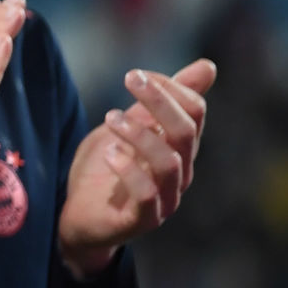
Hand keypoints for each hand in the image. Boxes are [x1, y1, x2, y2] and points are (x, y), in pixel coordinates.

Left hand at [57, 60, 215, 279]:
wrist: (78, 215)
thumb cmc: (106, 167)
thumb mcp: (130, 124)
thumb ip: (161, 100)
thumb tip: (209, 66)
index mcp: (179, 147)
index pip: (194, 111)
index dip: (170, 87)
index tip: (137, 75)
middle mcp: (180, 172)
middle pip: (186, 132)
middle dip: (159, 100)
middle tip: (129, 79)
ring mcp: (165, 199)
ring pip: (169, 163)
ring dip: (140, 134)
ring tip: (110, 118)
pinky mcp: (142, 220)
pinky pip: (148, 196)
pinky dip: (129, 171)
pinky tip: (110, 154)